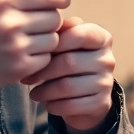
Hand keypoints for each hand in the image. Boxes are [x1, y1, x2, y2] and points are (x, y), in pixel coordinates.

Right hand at [0, 0, 68, 92]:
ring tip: (26, 38)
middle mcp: (10, 22)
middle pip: (56, 17)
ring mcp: (15, 47)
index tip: (58, 0)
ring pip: (54, 39)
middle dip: (50, 18)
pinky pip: (46, 59)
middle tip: (35, 22)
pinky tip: (22, 53)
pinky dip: (38, 57)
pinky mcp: (18, 68)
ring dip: (45, 39)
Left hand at [22, 16, 115, 133]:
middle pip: (69, 62)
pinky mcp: (102, 103)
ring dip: (45, 91)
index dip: (53, 44)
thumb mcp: (65, 43)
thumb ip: (58, 32)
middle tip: (26, 79)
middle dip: (43, 72)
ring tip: (34, 93)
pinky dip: (55, 106)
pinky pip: (72, 105)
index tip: (33, 54)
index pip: (77, 34)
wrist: (87, 94)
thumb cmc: (69, 61)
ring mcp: (107, 82)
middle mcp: (107, 59)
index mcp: (101, 38)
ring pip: (68, 86)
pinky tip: (47, 104)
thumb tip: (47, 28)